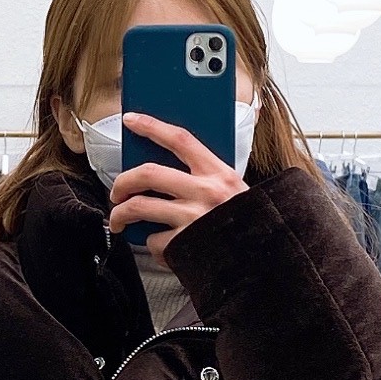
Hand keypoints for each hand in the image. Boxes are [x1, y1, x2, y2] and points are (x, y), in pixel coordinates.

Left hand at [106, 113, 247, 259]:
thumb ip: (206, 179)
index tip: (131, 119)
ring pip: (139, 207)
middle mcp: (206, 193)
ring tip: (119, 220)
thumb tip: (167, 172)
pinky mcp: (185, 244)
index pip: (180, 139)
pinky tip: (161, 248)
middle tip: (117, 191)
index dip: (152, 126)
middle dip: (123, 181)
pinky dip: (151, 245)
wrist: (263, 260)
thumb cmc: (246, 224)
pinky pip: (153, 240)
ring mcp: (194, 218)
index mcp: (219, 174)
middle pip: (148, 174)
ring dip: (121, 214)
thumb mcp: (234, 192)